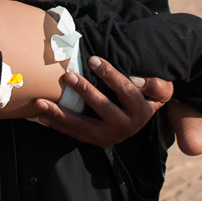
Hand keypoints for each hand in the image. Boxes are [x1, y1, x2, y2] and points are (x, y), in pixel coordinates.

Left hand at [33, 56, 172, 147]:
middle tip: (67, 76)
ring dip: (61, 115)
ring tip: (42, 102)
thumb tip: (140, 80)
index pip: (126, 91)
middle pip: (104, 109)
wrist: (142, 118)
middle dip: (85, 92)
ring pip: (84, 127)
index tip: (93, 59)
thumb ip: (156, 84)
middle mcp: (127, 127)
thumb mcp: (160, 90)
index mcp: (142, 111)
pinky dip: (57, 125)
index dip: (110, 75)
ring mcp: (110, 137)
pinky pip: (75, 134)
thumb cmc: (148, 95)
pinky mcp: (97, 141)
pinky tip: (41, 116)